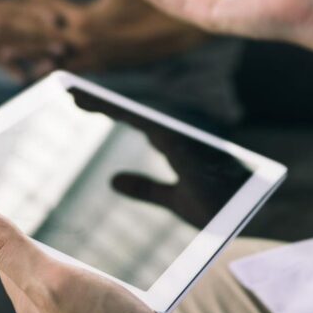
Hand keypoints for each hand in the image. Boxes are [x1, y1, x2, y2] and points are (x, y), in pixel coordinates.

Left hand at [0, 0, 206, 75]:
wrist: (184, 33)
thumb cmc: (154, 1)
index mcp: (85, 20)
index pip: (46, 3)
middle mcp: (82, 44)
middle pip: (37, 34)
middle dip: (9, 26)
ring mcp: (90, 60)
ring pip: (47, 57)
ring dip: (23, 52)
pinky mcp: (101, 68)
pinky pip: (67, 72)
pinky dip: (48, 70)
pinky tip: (33, 72)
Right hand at [0, 0, 62, 76]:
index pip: (10, 11)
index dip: (34, 15)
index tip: (57, 18)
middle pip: (13, 35)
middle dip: (40, 41)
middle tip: (65, 46)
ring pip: (6, 50)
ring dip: (31, 57)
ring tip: (54, 64)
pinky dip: (8, 69)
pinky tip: (24, 79)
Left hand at [0, 203, 217, 312]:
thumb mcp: (53, 281)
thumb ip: (11, 249)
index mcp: (32, 307)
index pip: (5, 260)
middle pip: (40, 269)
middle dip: (40, 241)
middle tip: (36, 209)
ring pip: (76, 280)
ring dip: (79, 257)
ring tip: (80, 235)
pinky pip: (108, 292)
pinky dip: (111, 275)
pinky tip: (123, 266)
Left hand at [65, 88, 248, 229]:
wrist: (243, 221)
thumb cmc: (221, 210)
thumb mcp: (175, 201)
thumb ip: (146, 189)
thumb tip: (113, 180)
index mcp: (175, 147)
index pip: (135, 123)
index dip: (110, 111)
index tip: (79, 103)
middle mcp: (176, 137)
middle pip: (131, 114)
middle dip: (102, 102)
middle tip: (68, 92)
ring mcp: (178, 137)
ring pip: (133, 113)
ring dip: (104, 103)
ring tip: (73, 94)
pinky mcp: (178, 143)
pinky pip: (141, 121)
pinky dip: (117, 111)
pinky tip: (95, 106)